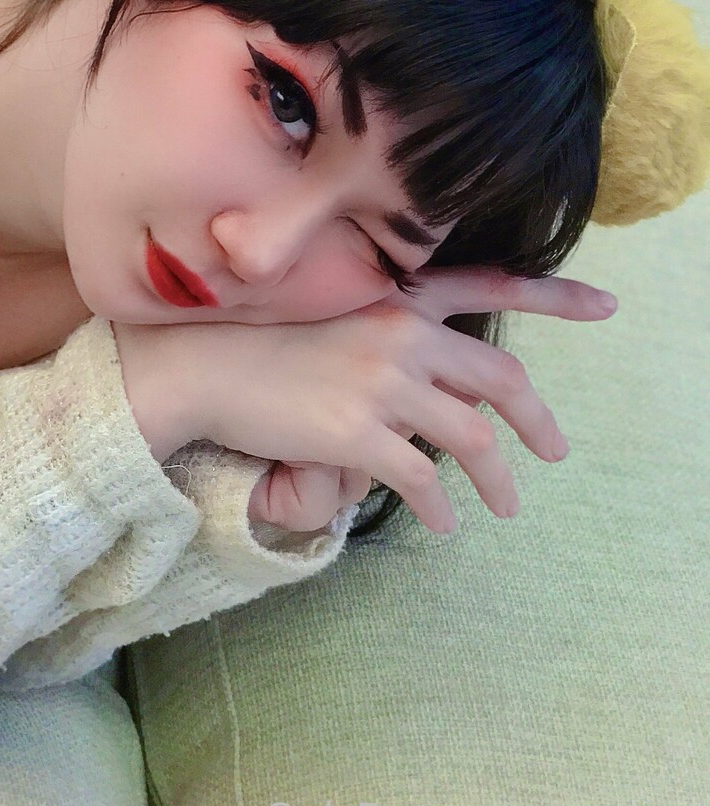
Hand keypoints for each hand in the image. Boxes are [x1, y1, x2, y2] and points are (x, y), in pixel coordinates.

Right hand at [116, 268, 615, 533]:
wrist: (199, 362)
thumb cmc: (256, 334)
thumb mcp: (327, 305)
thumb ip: (384, 323)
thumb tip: (425, 362)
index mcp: (394, 294)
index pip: (489, 286)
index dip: (555, 297)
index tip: (606, 306)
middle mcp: (398, 331)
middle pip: (499, 377)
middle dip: (537, 420)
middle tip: (554, 449)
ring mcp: (380, 382)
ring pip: (472, 437)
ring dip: (499, 478)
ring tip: (506, 504)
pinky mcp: (357, 433)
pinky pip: (420, 478)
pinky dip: (440, 505)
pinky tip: (445, 519)